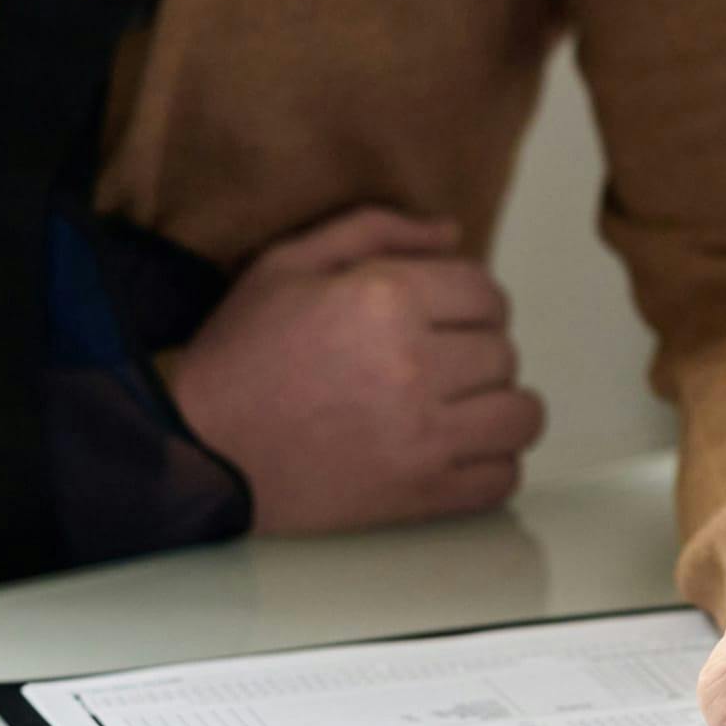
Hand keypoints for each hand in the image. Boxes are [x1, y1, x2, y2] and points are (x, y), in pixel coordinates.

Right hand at [170, 207, 544, 532]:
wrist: (203, 448)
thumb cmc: (242, 354)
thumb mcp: (289, 263)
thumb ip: (377, 232)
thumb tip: (454, 232)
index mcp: (387, 299)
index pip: (487, 292)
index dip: (471, 301)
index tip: (445, 318)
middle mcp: (415, 366)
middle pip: (505, 352)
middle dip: (478, 352)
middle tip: (437, 364)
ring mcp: (424, 437)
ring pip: (522, 415)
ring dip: (500, 408)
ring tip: (462, 407)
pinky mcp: (423, 493)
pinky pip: (504, 478)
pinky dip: (493, 465)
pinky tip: (459, 451)